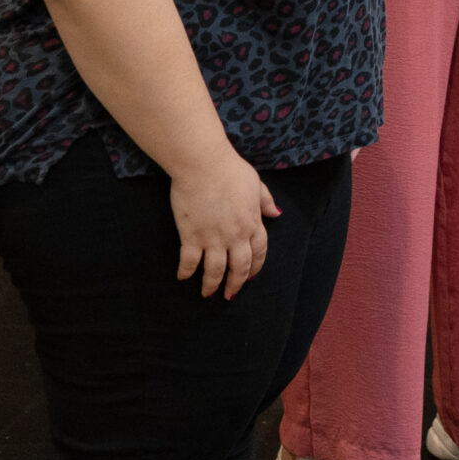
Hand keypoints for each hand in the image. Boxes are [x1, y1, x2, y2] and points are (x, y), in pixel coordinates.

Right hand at [170, 153, 278, 299]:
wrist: (204, 164)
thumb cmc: (230, 169)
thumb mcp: (255, 183)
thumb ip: (264, 201)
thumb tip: (277, 214)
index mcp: (252, 222)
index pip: (259, 252)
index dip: (255, 266)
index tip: (250, 277)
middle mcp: (235, 235)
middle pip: (239, 267)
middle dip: (235, 284)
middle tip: (229, 295)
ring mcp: (213, 237)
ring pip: (215, 270)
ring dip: (211, 285)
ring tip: (207, 294)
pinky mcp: (191, 236)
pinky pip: (189, 261)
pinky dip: (186, 272)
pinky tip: (182, 277)